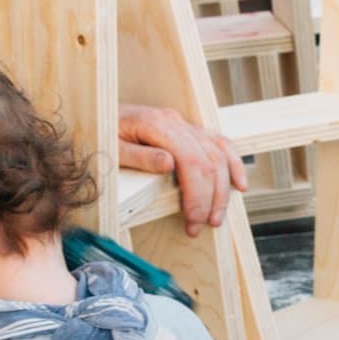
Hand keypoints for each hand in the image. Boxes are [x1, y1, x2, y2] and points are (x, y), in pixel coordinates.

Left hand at [115, 106, 251, 230]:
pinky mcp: (191, 131)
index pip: (191, 161)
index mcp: (157, 124)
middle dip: (210, 198)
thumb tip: (168, 164)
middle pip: (209, 161)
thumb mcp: (111, 147)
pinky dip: (234, 165)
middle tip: (203, 225)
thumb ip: (139, 155)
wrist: (99, 114)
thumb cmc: (102, 133)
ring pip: (219, 156)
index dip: (197, 194)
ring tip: (216, 217)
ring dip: (222, 190)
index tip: (193, 220)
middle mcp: (176, 122)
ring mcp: (186, 125)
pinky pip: (221, 145)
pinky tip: (240, 185)